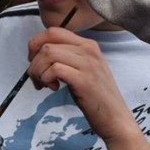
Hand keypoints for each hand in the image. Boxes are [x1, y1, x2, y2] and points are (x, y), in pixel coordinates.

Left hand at [27, 27, 135, 143]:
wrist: (116, 119)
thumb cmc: (95, 97)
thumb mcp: (84, 70)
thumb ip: (67, 58)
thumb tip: (38, 55)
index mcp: (88, 45)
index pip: (54, 31)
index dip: (36, 44)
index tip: (33, 61)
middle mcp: (89, 50)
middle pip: (48, 42)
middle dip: (34, 60)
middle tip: (36, 77)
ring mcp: (88, 64)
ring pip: (48, 53)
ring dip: (38, 71)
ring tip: (43, 84)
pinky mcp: (84, 80)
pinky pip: (54, 69)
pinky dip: (46, 78)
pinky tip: (54, 88)